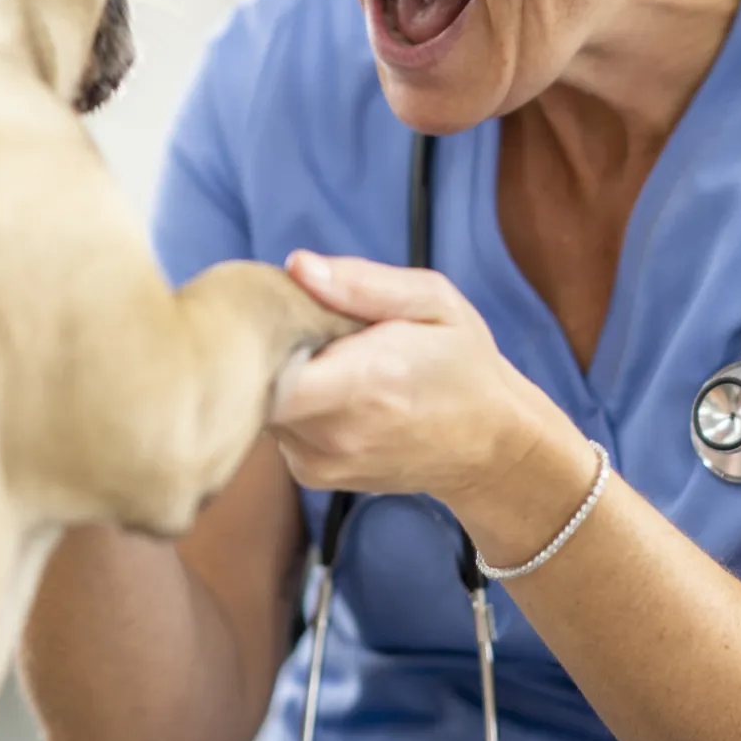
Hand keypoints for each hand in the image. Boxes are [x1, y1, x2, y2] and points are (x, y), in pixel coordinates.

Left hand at [268, 250, 544, 505]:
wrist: (488, 446)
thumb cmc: (463, 365)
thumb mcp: (434, 303)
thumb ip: (363, 283)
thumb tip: (297, 265)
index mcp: (366, 379)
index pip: (269, 367)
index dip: (254, 332)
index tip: (273, 306)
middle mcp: (337, 430)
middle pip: (253, 382)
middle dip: (263, 346)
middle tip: (299, 324)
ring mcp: (321, 459)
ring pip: (260, 404)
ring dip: (278, 375)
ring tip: (324, 359)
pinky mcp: (313, 475)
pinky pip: (276, 428)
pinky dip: (290, 404)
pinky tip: (327, 391)